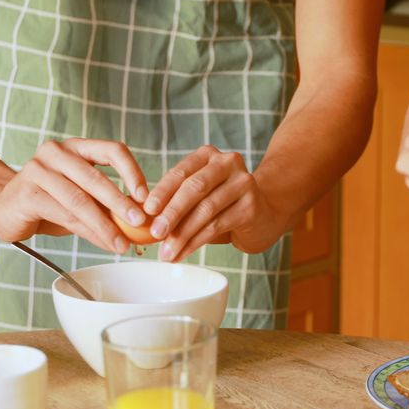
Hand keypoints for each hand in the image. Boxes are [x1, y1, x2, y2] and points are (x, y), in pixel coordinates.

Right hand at [0, 138, 148, 252]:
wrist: (4, 207)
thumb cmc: (49, 201)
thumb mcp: (82, 199)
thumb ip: (107, 206)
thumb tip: (142, 224)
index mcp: (77, 147)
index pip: (112, 150)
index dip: (133, 172)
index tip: (146, 197)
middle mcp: (57, 152)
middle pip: (96, 177)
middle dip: (121, 203)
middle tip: (141, 223)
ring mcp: (38, 169)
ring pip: (80, 199)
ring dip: (105, 225)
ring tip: (122, 243)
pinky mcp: (26, 192)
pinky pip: (63, 213)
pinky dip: (87, 231)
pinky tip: (102, 242)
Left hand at [143, 145, 288, 261]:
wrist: (265, 213)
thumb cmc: (223, 205)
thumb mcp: (199, 196)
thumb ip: (176, 202)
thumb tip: (143, 220)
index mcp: (208, 155)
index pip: (180, 172)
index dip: (162, 192)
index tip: (146, 211)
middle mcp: (228, 163)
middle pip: (194, 188)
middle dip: (171, 213)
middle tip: (155, 233)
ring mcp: (243, 183)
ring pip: (206, 210)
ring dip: (183, 234)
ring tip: (166, 252)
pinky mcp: (251, 206)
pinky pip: (217, 226)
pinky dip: (196, 242)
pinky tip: (183, 253)